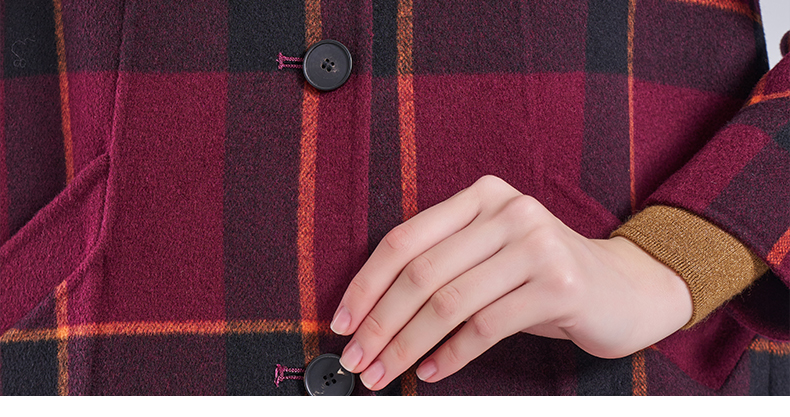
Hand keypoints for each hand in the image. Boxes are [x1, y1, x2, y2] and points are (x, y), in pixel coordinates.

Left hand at [330, 175, 691, 390]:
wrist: (624, 289)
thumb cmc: (543, 277)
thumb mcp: (491, 257)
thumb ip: (442, 268)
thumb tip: (373, 315)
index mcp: (481, 196)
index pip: (405, 239)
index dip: (366, 285)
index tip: (343, 322)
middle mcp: (508, 211)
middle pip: (421, 273)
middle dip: (380, 324)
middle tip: (358, 359)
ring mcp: (536, 244)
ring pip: (448, 302)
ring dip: (407, 346)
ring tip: (386, 372)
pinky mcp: (559, 284)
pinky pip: (485, 327)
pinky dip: (451, 356)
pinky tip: (432, 371)